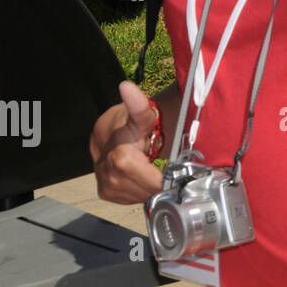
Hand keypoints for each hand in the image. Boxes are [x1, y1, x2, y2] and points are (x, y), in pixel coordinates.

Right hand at [90, 81, 165, 203]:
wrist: (111, 131)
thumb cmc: (130, 122)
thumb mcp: (142, 114)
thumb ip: (138, 105)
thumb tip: (126, 87)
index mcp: (120, 157)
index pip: (152, 182)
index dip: (168, 180)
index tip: (181, 175)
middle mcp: (109, 174)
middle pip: (148, 190)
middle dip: (161, 182)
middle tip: (169, 169)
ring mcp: (106, 185)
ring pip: (140, 197)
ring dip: (151, 187)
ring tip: (154, 170)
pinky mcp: (105, 192)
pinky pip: (129, 199)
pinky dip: (140, 191)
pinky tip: (142, 176)